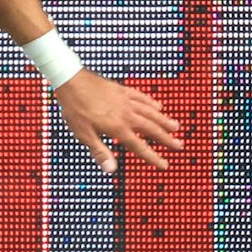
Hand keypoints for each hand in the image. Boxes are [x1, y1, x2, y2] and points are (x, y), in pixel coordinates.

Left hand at [53, 71, 182, 171]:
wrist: (72, 81)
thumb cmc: (74, 109)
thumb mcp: (83, 134)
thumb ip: (99, 151)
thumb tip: (111, 170)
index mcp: (117, 128)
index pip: (140, 147)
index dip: (153, 157)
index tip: (165, 165)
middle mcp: (126, 115)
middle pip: (152, 129)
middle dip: (167, 139)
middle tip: (180, 145)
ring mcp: (126, 101)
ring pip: (151, 112)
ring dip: (164, 121)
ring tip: (176, 127)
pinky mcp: (122, 90)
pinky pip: (142, 97)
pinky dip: (152, 103)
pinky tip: (158, 106)